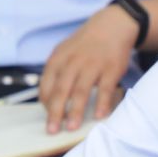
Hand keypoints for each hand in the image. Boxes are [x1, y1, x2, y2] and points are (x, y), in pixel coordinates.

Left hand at [40, 7, 137, 133]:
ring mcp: (92, 65)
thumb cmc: (84, 45)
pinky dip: (102, 103)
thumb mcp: (63, 52)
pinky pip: (105, 88)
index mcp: (57, 59)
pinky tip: (99, 116)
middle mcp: (73, 62)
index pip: (46, 84)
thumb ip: (55, 73)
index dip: (45, 102)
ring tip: (71, 128)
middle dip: (55, 112)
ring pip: (81, 91)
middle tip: (52, 130)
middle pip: (61, 90)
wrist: (111, 26)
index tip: (46, 117)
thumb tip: (46, 99)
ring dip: (76, 111)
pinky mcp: (111, 68)